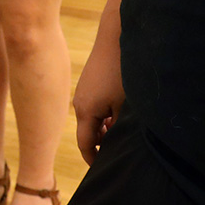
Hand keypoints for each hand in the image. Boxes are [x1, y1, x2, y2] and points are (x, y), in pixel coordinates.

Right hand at [72, 33, 123, 164]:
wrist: (116, 37)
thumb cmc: (122, 72)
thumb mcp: (124, 106)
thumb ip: (119, 127)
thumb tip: (119, 142)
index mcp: (85, 112)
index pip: (86, 144)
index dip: (94, 158)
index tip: (104, 167)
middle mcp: (80, 103)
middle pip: (89, 132)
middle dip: (103, 143)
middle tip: (119, 150)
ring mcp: (83, 92)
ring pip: (93, 119)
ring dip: (106, 128)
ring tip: (122, 129)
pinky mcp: (89, 83)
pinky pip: (94, 106)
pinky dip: (105, 114)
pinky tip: (120, 112)